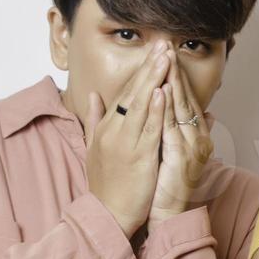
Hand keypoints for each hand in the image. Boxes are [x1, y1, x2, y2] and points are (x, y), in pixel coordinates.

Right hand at [84, 40, 169, 237]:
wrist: (107, 215)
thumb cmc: (106, 185)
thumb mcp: (94, 148)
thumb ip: (94, 120)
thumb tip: (94, 97)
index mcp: (106, 128)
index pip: (124, 93)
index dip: (139, 72)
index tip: (152, 52)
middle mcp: (113, 131)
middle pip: (132, 92)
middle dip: (148, 67)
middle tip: (162, 44)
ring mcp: (124, 142)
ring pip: (140, 105)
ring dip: (153, 79)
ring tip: (165, 57)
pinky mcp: (137, 157)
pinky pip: (148, 129)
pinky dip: (154, 110)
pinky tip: (161, 92)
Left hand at [150, 49, 214, 226]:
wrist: (167, 213)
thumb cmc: (168, 184)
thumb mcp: (178, 151)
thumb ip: (187, 130)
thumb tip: (207, 114)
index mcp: (194, 134)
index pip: (184, 98)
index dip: (175, 75)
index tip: (165, 54)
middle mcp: (197, 137)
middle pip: (185, 97)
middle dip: (174, 71)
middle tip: (166, 46)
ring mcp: (191, 147)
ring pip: (180, 108)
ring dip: (172, 82)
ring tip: (164, 60)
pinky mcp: (181, 157)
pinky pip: (172, 127)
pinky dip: (167, 108)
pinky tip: (162, 90)